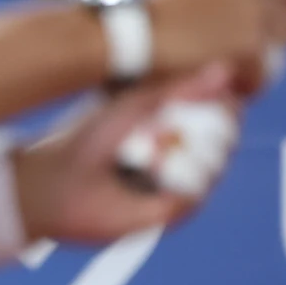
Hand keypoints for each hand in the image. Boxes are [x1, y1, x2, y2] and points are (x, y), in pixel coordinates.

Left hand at [14, 64, 241, 241]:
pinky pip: (194, 196)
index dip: (224, 106)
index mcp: (175, 126)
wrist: (58, 178)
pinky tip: (150, 165)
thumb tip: (227, 70)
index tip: (221, 96)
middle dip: (211, 127)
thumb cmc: (88, 135)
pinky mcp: (167, 215)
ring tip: (150, 140)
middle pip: (225, 141)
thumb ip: (183, 88)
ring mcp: (176, 187)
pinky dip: (175, 177)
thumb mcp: (139, 103)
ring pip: (215, 168)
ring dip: (189, 150)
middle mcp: (180, 157)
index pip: (221, 116)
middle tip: (174, 119)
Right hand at [141, 0, 285, 93]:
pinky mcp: (251, 46)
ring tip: (230, 69)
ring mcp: (255, 13)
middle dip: (276, 34)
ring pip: (281, 46)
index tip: (282, 13)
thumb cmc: (153, 15)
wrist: (132, 37)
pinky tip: (220, 82)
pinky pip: (263, 74)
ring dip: (261, 59)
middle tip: (251, 51)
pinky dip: (245, 84)